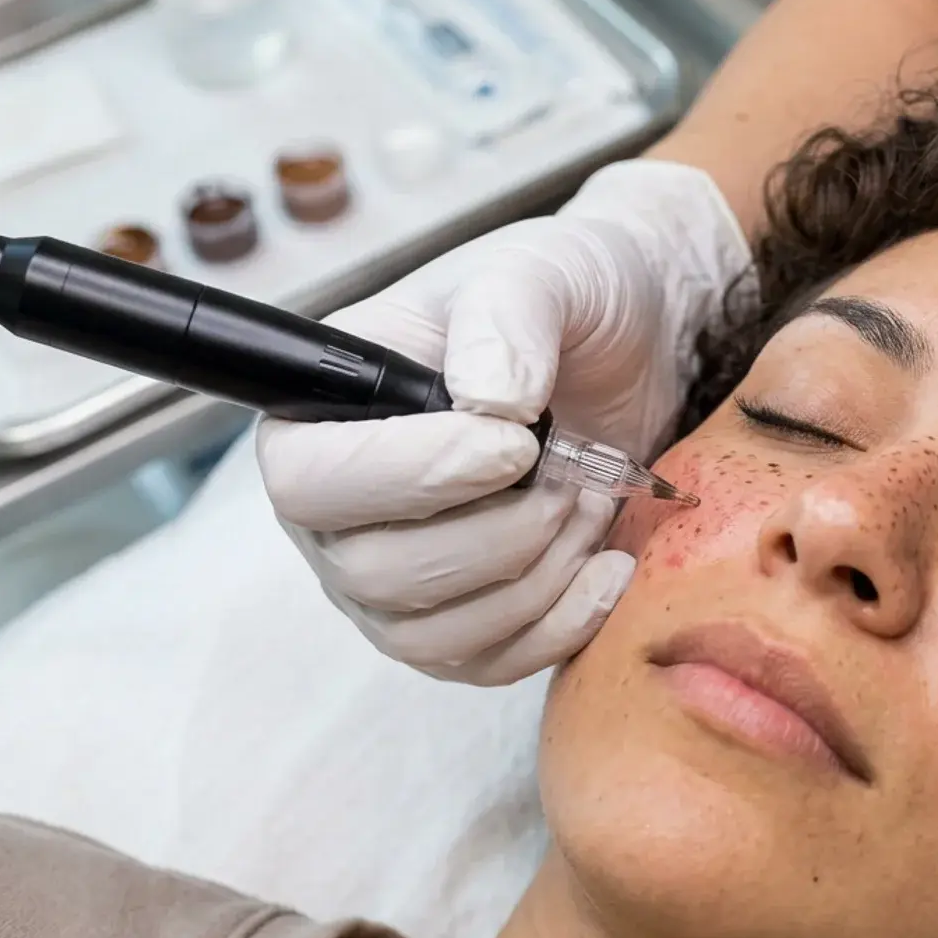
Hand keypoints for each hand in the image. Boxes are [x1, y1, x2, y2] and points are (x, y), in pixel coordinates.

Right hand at [257, 160, 752, 684]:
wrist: (627, 355)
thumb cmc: (566, 303)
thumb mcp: (541, 273)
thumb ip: (505, 316)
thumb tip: (487, 403)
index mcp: (319, 413)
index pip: (311, 484)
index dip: (415, 477)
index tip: (517, 443)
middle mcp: (336, 511)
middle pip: (375, 576)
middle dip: (499, 532)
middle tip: (568, 471)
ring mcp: (389, 581)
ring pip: (433, 635)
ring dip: (537, 576)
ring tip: (587, 499)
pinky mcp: (456, 625)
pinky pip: (488, 664)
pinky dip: (561, 624)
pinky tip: (608, 565)